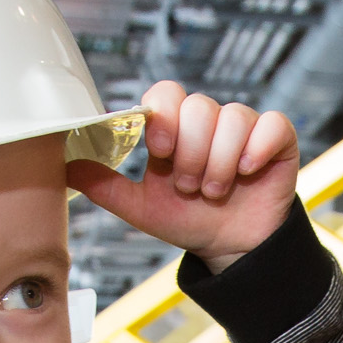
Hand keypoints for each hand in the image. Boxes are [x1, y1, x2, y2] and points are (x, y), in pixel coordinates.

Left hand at [69, 80, 299, 272]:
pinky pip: (272, 124)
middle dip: (192, 154)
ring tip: (214, 192)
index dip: (163, 117)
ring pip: (233, 118)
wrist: (231, 248)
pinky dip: (256, 149)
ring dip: (220, 162)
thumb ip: (105, 186)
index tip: (159, 151)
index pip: (166, 94)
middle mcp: (208, 122)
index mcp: (174, 129)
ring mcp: (243, 129)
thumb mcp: (141, 208)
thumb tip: (66, 166)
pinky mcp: (276, 139)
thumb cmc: (187, 222)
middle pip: (199, 107)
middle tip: (189, 187)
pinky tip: (246, 172)